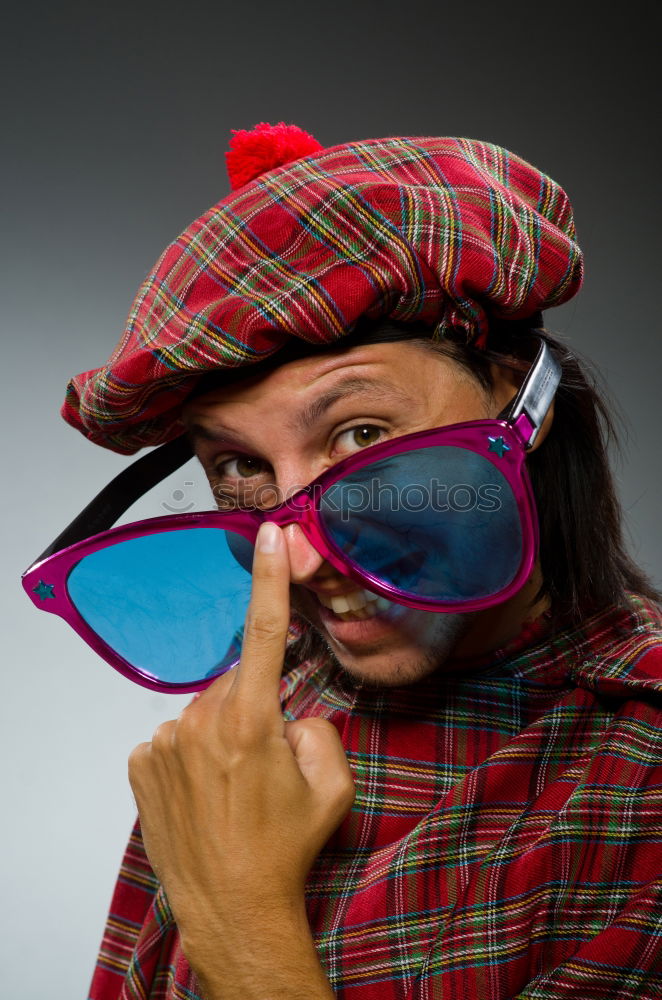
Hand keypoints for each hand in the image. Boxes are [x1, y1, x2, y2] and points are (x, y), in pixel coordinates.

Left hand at [128, 521, 353, 997]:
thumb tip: (290, 715)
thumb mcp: (332, 786)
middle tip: (266, 761)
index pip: (262, 631)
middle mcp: (201, 722)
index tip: (270, 536)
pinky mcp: (141, 764)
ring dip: (221, 733)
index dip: (269, 579)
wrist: (233, 905)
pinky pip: (175, 737)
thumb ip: (319, 729)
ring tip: (233, 786)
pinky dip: (191, 753)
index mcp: (252, 720)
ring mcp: (165, 743)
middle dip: (254, 705)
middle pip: (234, 683)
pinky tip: (204, 791)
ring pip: (204, 711)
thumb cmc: (285, 849)